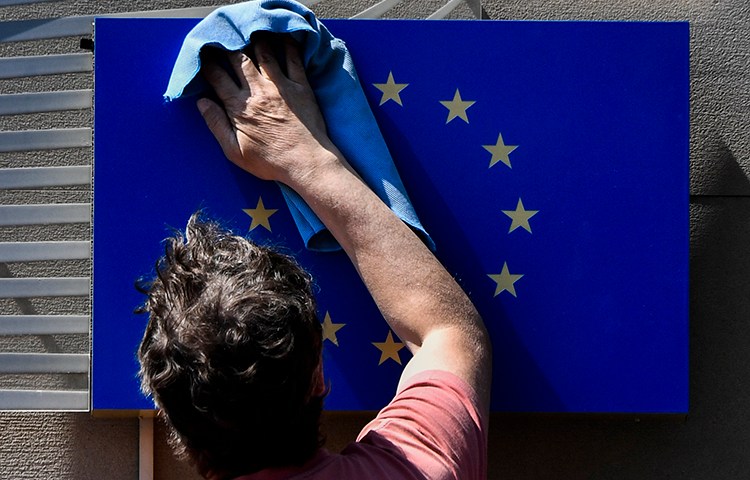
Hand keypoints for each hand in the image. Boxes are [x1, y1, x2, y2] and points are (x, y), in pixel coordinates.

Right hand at [197, 35, 340, 184]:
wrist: (306, 163)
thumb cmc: (270, 162)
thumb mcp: (234, 152)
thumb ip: (216, 125)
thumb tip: (201, 103)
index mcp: (238, 106)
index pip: (216, 76)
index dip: (207, 63)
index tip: (203, 55)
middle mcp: (258, 91)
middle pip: (238, 59)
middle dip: (227, 45)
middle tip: (224, 38)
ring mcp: (280, 86)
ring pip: (264, 53)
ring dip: (254, 40)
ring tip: (248, 31)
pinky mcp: (300, 86)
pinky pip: (293, 59)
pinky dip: (287, 44)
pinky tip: (282, 35)